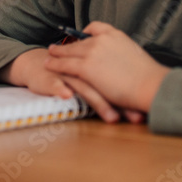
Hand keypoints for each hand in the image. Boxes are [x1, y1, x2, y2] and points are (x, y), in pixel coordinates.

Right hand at [3, 48, 123, 122]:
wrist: (36, 65)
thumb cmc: (68, 72)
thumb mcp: (89, 72)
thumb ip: (107, 80)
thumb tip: (135, 97)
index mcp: (96, 63)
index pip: (116, 78)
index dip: (131, 93)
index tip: (145, 110)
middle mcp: (83, 66)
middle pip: (105, 83)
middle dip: (121, 102)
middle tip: (135, 118)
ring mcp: (66, 73)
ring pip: (84, 87)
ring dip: (98, 103)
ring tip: (112, 118)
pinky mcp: (50, 79)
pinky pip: (56, 84)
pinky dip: (61, 89)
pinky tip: (68, 97)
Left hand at [44, 21, 168, 114]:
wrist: (151, 85)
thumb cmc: (150, 77)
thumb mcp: (136, 55)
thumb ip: (123, 53)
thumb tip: (123, 59)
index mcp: (116, 35)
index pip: (96, 27)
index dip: (85, 32)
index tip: (81, 36)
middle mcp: (102, 40)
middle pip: (79, 41)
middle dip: (68, 44)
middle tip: (58, 47)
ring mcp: (92, 52)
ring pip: (69, 51)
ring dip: (57, 53)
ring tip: (49, 54)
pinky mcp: (86, 68)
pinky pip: (64, 64)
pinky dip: (54, 64)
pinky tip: (47, 65)